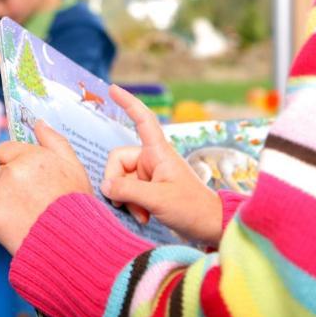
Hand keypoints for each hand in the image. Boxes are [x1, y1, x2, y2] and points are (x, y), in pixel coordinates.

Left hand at [0, 120, 92, 254]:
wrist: (72, 244)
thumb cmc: (77, 205)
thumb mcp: (74, 167)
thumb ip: (54, 140)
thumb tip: (38, 123)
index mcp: (29, 156)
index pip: (4, 151)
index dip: (14, 163)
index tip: (28, 178)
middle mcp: (11, 172)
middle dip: (11, 185)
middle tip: (34, 202)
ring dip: (6, 204)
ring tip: (31, 217)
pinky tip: (20, 229)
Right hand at [102, 85, 223, 246]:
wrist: (210, 227)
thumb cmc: (192, 208)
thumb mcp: (157, 199)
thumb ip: (127, 190)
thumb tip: (105, 186)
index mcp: (159, 152)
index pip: (143, 120)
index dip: (128, 103)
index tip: (113, 89)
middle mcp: (152, 159)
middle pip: (118, 160)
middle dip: (119, 185)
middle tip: (128, 204)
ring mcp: (151, 175)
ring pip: (121, 179)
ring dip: (126, 199)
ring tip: (143, 214)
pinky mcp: (150, 189)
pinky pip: (128, 191)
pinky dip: (132, 205)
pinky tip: (144, 217)